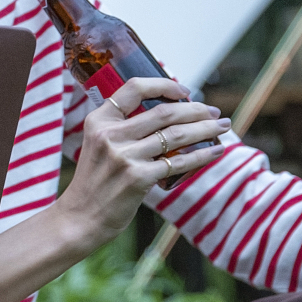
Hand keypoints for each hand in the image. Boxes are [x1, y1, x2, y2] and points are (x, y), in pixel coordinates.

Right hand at [57, 77, 231, 243]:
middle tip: (213, 112)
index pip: (134, 88)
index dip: (164, 84)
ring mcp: (124, 156)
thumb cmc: (94, 182)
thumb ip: (121, 129)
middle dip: (196, 109)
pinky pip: (178, 162)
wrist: (80, 217)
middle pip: (164, 112)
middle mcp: (110, 135)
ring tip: (221, 127)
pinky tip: (215, 151)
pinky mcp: (138, 178)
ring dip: (205, 128)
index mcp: (99, 121)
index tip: (184, 90)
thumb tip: (165, 116)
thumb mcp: (97, 145)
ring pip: (176, 135)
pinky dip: (202, 155)